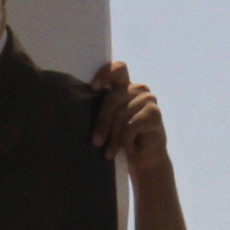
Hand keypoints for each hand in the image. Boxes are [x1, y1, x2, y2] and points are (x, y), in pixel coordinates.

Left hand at [91, 61, 168, 180]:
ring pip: (121, 114)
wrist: (145, 160)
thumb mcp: (108, 124)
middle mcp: (138, 90)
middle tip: (96, 142)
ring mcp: (148, 100)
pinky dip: (126, 141)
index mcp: (125, 87)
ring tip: (110, 153)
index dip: (105, 74)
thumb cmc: (121, 142)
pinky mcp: (154, 113)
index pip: (117, 68)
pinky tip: (129, 150)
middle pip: (113, 97)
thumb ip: (100, 111)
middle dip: (102, 122)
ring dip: (114, 137)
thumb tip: (75, 107)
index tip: (93, 87)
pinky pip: (131, 125)